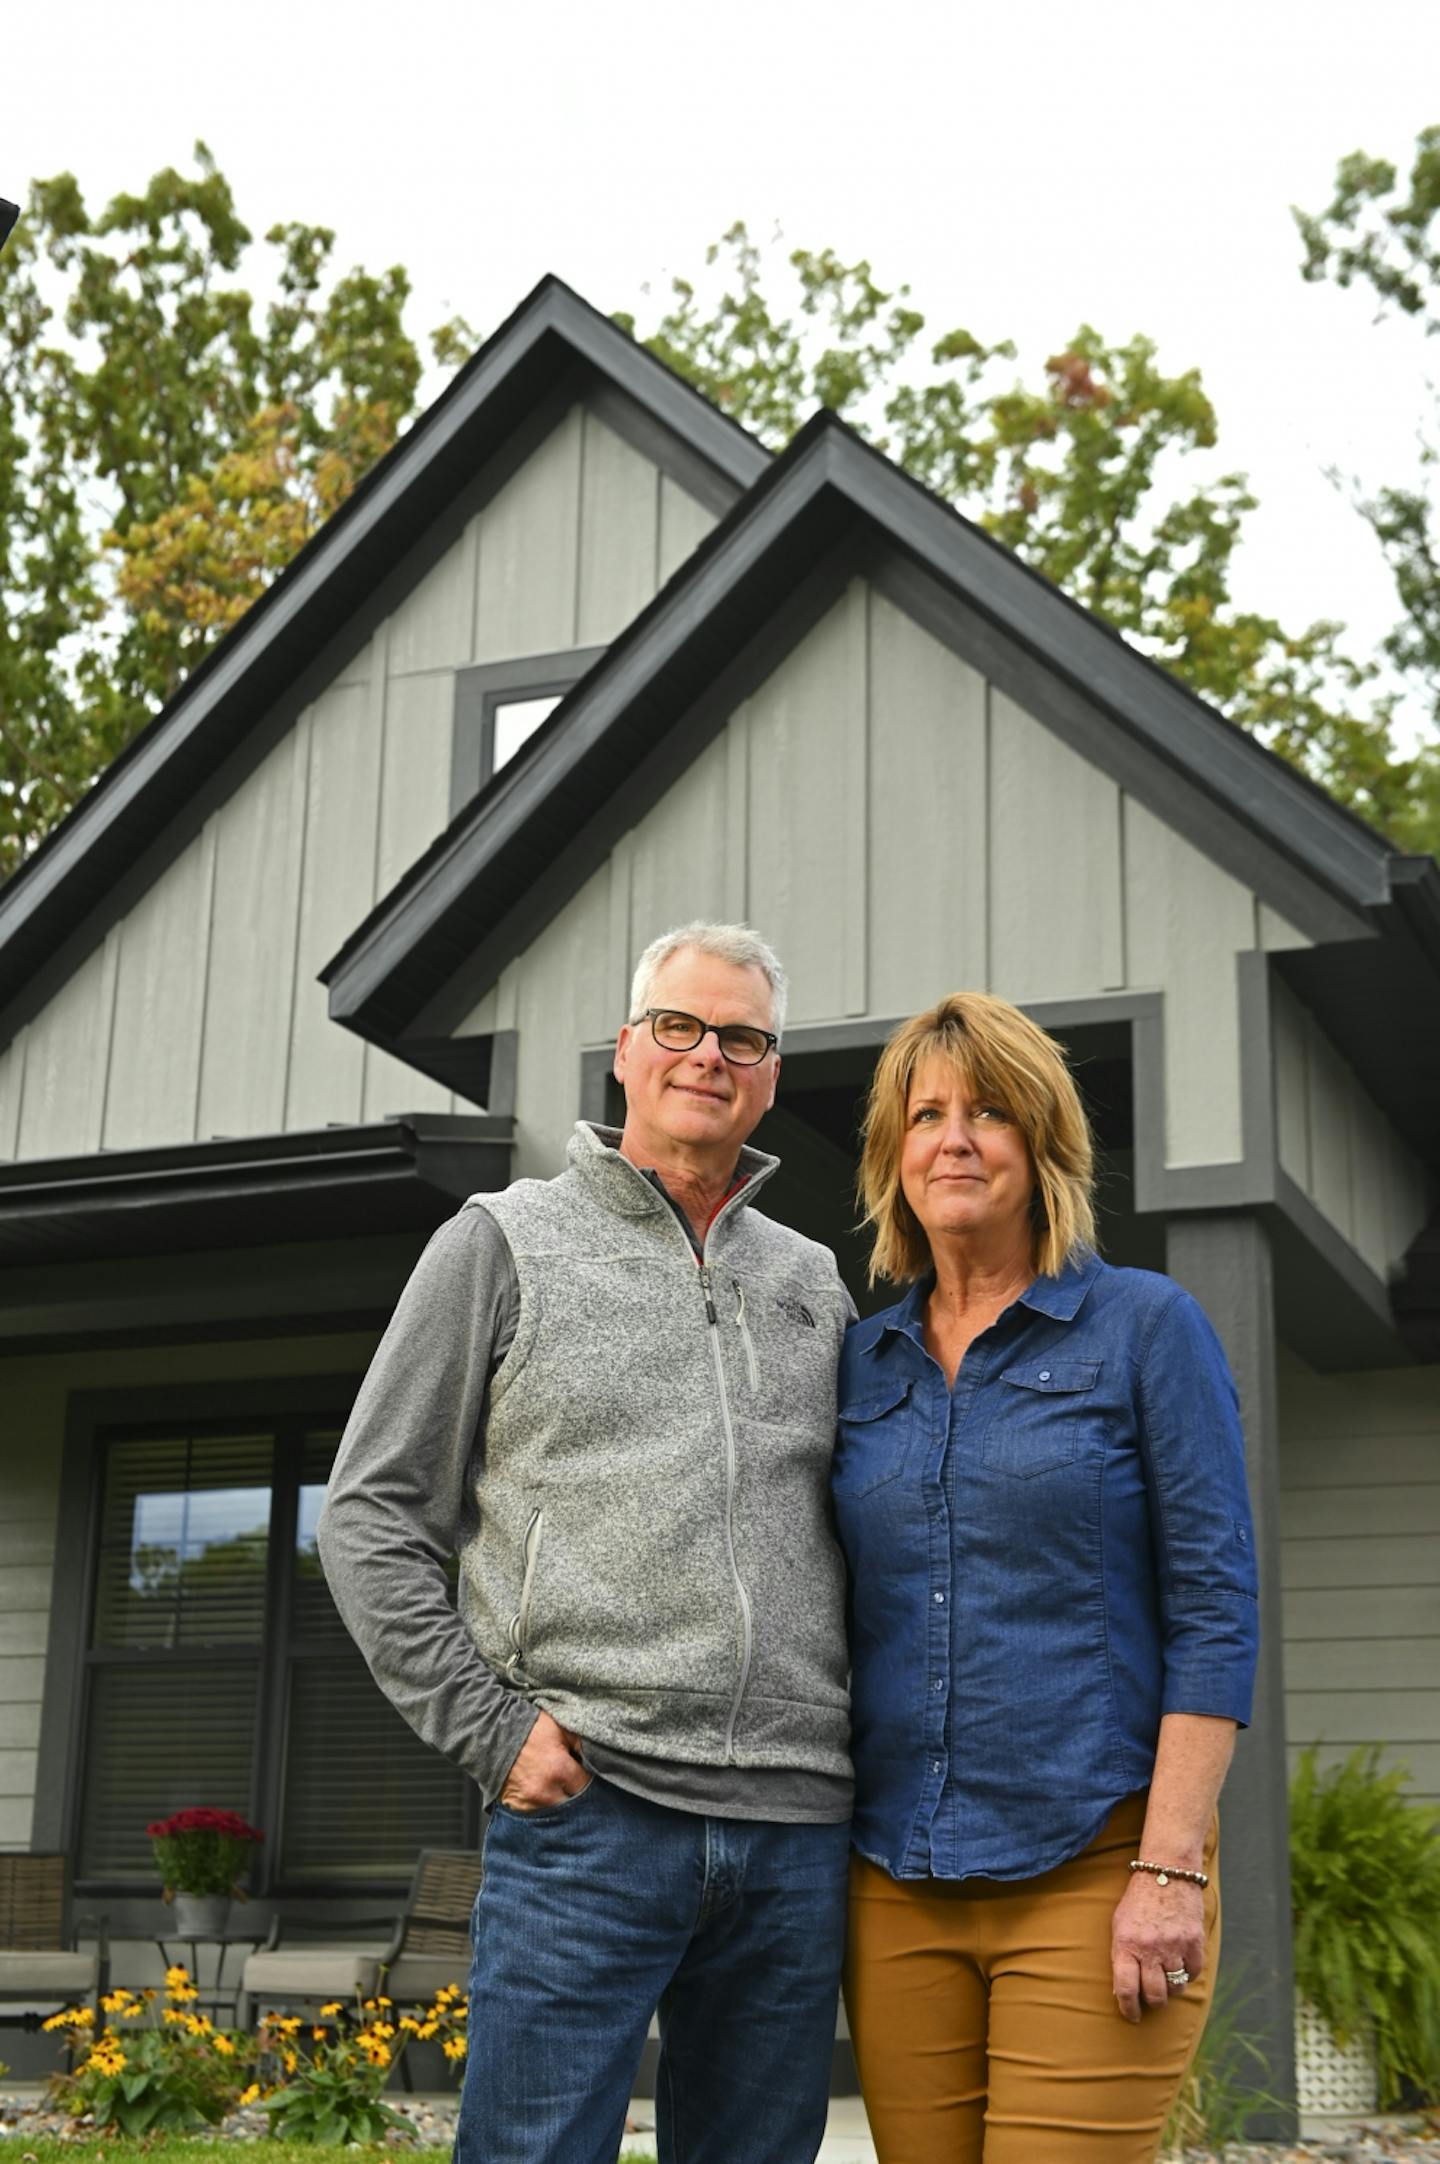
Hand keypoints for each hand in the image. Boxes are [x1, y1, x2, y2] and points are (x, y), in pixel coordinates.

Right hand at [498, 1710, 589, 1812]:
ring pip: (556, 1815)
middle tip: (577, 1789)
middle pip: (573, 1806)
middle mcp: (546, 1791)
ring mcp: (530, 1802)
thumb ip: (581, 1744)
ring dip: (561, 1806)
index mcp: (560, 1769)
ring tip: (561, 1793)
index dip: (591, 1781)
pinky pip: (536, 1817)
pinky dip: (542, 1810)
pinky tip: (545, 1798)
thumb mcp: (560, 1728)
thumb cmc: (529, 1728)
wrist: (494, 1733)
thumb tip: (596, 1759)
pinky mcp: (517, 1807)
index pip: (586, 1786)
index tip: (589, 1778)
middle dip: (577, 1798)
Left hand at [1111, 1872, 1203, 2021]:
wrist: (1166, 1872)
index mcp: (1126, 1944)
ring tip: (1167, 1977)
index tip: (1132, 2016)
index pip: (1126, 1989)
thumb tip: (1122, 1992)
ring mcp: (1173, 1946)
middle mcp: (1149, 1948)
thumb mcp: (1119, 1925)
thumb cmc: (1138, 1901)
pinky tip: (1181, 1965)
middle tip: (1153, 1998)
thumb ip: (1120, 1956)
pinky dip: (1188, 1975)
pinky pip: (1193, 1974)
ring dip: (1171, 1989)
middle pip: (1154, 1995)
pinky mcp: (1194, 1942)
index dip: (1128, 2009)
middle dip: (1153, 2002)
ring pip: (1175, 1989)